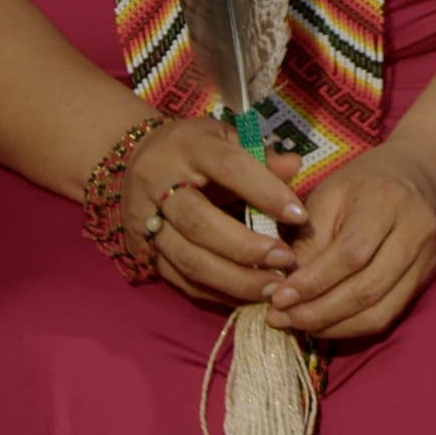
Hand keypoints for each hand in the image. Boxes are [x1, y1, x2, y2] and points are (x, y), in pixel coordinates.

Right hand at [124, 117, 306, 306]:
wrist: (135, 158)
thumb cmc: (195, 147)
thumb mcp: (226, 138)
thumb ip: (260, 156)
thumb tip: (295, 166)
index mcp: (188, 146)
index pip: (229, 168)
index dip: (266, 192)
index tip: (300, 216)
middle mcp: (159, 183)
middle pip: (199, 223)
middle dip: (247, 248)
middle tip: (286, 261)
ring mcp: (144, 220)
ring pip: (187, 258)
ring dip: (234, 279)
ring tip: (272, 287)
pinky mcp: (140, 250)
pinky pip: (179, 279)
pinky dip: (216, 292)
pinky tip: (246, 296)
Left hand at [272, 143, 435, 339]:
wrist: (423, 174)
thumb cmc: (366, 181)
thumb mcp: (330, 194)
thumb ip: (309, 239)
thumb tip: (285, 287)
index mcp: (387, 202)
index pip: (351, 254)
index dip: (313, 282)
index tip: (278, 297)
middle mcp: (415, 233)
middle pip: (367, 289)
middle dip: (319, 312)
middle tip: (280, 318)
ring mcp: (426, 260)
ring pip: (381, 311)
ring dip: (334, 326)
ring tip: (297, 325)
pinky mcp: (426, 279)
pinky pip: (388, 315)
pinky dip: (352, 327)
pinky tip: (325, 324)